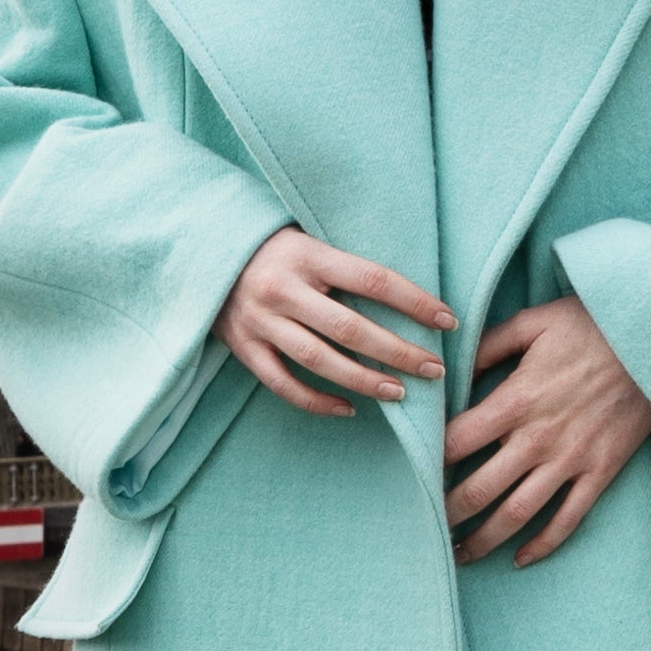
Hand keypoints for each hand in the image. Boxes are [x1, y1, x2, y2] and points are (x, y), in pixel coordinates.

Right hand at [222, 225, 452, 416]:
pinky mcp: (243, 347)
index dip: (414, 302)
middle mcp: (283, 288)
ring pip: (319, 361)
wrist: (202, 254)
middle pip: (350, 328)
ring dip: (364, 381)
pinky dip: (317, 401)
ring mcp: (260, 321)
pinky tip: (349, 409)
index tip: (447, 321)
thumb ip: (345, 266)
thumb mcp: (308, 240)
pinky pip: (283, 383)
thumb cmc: (272, 248)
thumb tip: (408, 297)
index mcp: (307, 255)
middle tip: (434, 369)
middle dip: (398, 352)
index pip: (372, 280)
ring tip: (399, 393)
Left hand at [445, 297, 650, 561]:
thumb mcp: (533, 322)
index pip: (456, 444)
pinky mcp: (601, 472)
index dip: (428, 463)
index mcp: (515, 402)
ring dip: (484, 541)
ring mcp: (571, 460)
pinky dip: (542, 544)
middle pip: (479, 491)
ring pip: (517, 515)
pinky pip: (568, 519)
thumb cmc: (592, 325)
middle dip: (447, 514)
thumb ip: (488, 345)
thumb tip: (451, 367)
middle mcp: (538, 439)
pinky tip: (519, 558)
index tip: (412, 475)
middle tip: (425, 526)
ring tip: (460, 555)